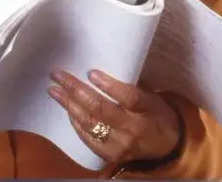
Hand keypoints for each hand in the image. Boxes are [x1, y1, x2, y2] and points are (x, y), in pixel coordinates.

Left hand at [48, 69, 181, 165]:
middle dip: (75, 90)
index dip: (109, 85)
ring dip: (68, 104)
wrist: (167, 146)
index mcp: (147, 109)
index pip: (129, 97)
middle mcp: (133, 128)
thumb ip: (129, 84)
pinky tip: (67, 108)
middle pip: (100, 108)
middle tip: (57, 75)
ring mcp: (120, 144)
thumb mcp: (150, 95)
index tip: (90, 72)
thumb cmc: (155, 112)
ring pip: (89, 123)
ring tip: (53, 90)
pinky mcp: (110, 155)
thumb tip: (98, 67)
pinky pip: (87, 137)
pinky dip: (75, 122)